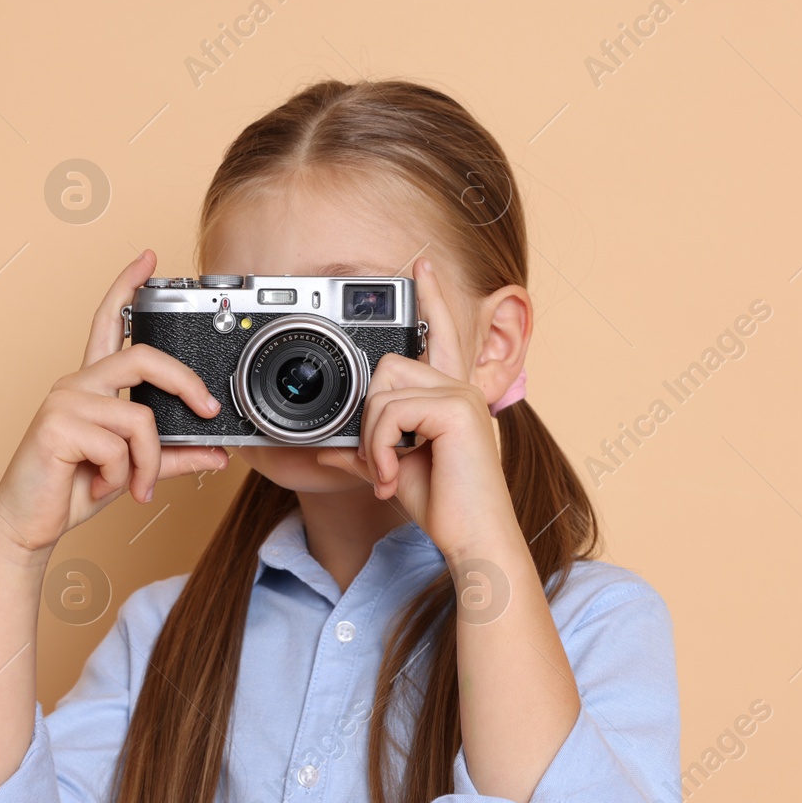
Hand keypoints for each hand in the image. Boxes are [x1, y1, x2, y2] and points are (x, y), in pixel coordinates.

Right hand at [0, 250, 228, 560]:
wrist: (25, 526)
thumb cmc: (70, 490)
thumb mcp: (131, 470)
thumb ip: (173, 456)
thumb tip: (219, 453)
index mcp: (91, 385)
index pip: (108, 322)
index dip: (126, 287)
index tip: (148, 258)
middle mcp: (76, 384)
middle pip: (144, 357)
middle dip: (185, 383)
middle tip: (208, 410)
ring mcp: (64, 401)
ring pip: (140, 419)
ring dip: (148, 463)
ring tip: (134, 487)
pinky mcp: (56, 425)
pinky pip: (119, 447)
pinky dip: (123, 477)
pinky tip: (100, 487)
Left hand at [319, 256, 522, 560]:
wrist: (473, 538)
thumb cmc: (444, 507)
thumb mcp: (393, 472)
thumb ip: (365, 451)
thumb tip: (328, 448)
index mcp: (452, 396)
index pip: (440, 334)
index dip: (430, 298)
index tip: (420, 264)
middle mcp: (461, 388)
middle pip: (388, 366)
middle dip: (370, 417)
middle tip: (381, 463)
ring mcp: (461, 395)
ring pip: (383, 390)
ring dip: (372, 438)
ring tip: (388, 473)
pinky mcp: (456, 410)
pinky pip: (391, 411)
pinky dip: (380, 447)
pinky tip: (394, 475)